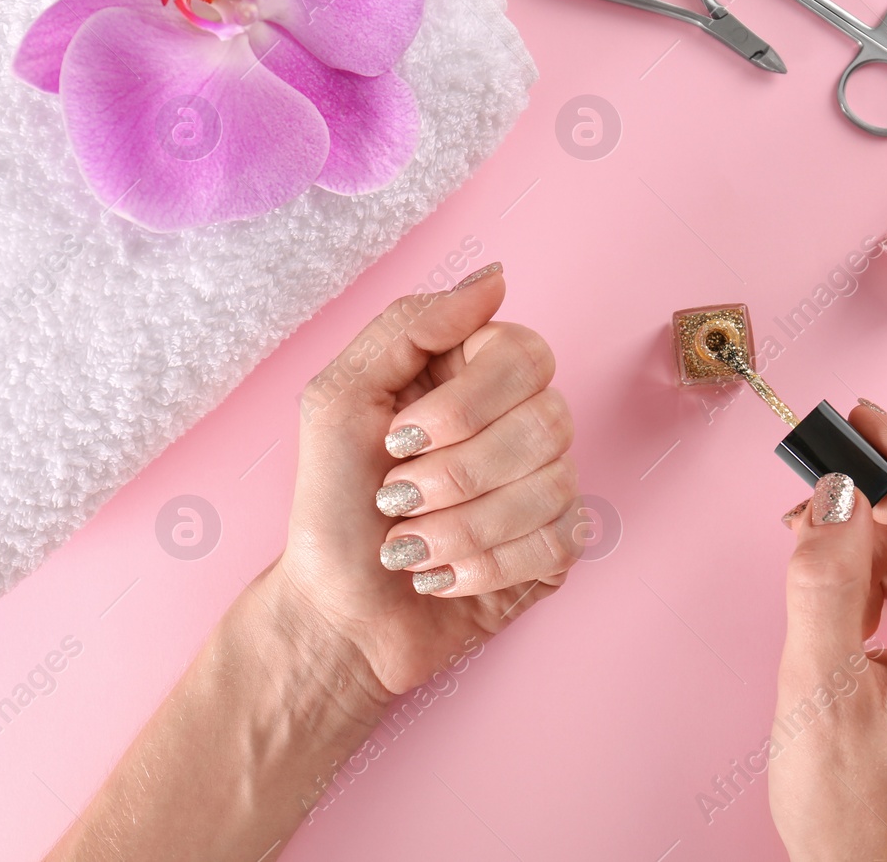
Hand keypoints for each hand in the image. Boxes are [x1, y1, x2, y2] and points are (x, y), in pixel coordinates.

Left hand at [43, 264, 581, 861]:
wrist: (333, 611)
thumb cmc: (331, 504)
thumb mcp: (340, 397)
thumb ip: (411, 324)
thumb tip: (495, 276)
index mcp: (474, 376)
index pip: (528, 353)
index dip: (467, 403)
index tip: (398, 436)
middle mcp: (521, 423)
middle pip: (549, 421)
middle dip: (456, 473)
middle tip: (396, 497)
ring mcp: (547, 487)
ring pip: (552, 487)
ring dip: (458, 527)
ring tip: (409, 543)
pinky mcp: (556, 552)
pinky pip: (555, 544)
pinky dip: (479, 566)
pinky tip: (440, 573)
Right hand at [768, 403, 886, 861]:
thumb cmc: (853, 807)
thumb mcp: (818, 688)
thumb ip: (822, 578)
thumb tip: (832, 489)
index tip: (855, 424)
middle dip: (878, 486)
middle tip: (804, 491)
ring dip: (866, 524)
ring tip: (804, 550)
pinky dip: (869, 559)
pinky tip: (826, 582)